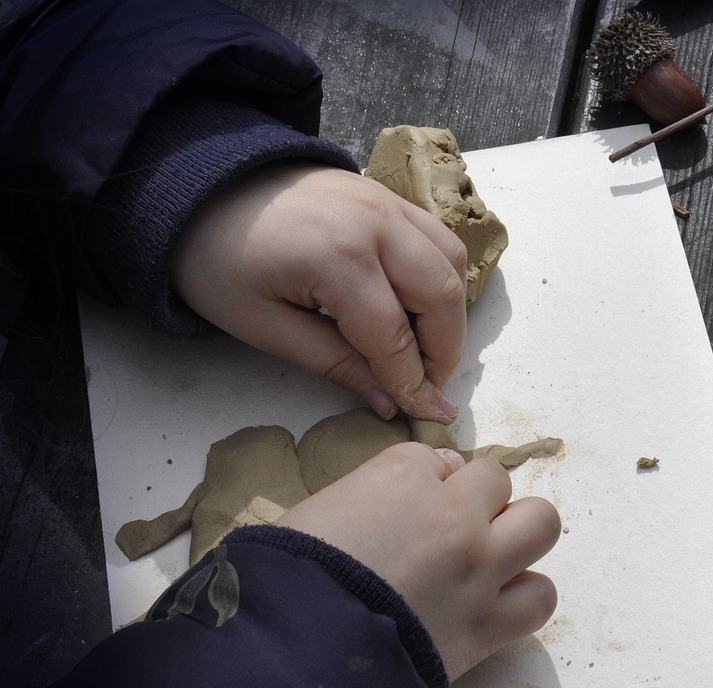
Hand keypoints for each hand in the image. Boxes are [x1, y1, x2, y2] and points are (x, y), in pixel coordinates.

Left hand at [173, 162, 467, 422]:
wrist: (201, 187)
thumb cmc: (218, 260)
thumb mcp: (264, 326)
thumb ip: (333, 364)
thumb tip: (390, 404)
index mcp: (335, 258)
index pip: (394, 337)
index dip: (413, 384)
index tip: (425, 415)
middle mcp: (375, 222)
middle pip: (442, 297)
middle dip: (444, 352)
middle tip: (428, 387)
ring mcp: (386, 202)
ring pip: (451, 263)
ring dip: (450, 313)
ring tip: (424, 349)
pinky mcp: (388, 196)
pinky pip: (439, 238)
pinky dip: (442, 276)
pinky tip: (417, 307)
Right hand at [276, 443, 559, 679]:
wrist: (295, 654)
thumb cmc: (284, 579)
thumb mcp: (310, 512)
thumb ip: (367, 491)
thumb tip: (424, 478)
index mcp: (399, 476)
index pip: (436, 460)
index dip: (427, 485)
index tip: (410, 511)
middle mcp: (452, 513)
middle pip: (497, 480)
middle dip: (480, 500)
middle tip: (455, 531)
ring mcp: (479, 566)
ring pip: (540, 524)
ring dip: (519, 536)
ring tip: (492, 559)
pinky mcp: (490, 623)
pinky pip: (540, 596)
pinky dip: (524, 598)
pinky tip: (498, 604)